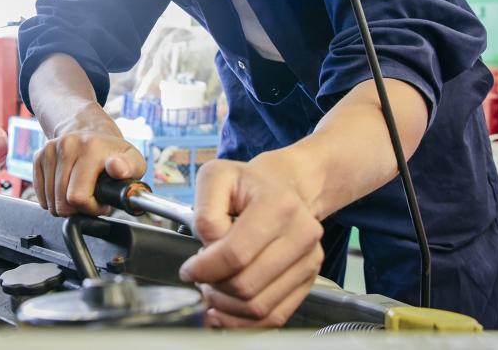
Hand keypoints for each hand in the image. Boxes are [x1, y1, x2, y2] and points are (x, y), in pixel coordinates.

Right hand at [33, 121, 146, 216]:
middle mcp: (67, 146)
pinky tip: (66, 188)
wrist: (91, 132)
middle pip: (61, 202)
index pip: (77, 197)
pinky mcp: (39, 156)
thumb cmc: (113, 153)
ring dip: (65, 204)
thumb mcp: (133, 161)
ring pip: (49, 201)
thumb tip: (116, 168)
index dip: (90, 209)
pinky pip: (40, 194)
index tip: (101, 203)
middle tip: (90, 198)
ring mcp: (50, 150)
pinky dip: (52, 198)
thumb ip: (130, 168)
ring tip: (79, 191)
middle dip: (78, 209)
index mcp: (90, 148)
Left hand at [179, 154, 323, 328]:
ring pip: (260, 305)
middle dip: (214, 287)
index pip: (235, 254)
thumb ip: (205, 210)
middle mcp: (301, 234)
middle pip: (247, 283)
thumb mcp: (216, 176)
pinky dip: (246, 321)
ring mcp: (309, 260)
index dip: (204, 268)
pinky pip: (276, 315)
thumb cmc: (247, 183)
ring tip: (212, 290)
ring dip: (227, 306)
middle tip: (200, 278)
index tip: (188, 270)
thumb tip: (209, 248)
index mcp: (277, 205)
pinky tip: (226, 310)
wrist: (286, 187)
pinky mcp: (309, 280)